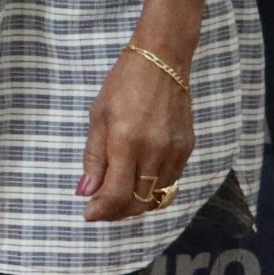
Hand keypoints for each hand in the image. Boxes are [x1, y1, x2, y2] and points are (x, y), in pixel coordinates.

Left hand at [78, 37, 195, 222]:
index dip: (101, 210)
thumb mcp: (98, 116)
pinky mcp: (187, 149)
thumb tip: (86, 191)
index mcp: (126, 141)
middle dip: (117, 212)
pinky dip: (153, 190)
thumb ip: (94, 157)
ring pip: (156, 197)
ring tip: (119, 197)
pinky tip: (139, 181)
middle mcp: (154, 151)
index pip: (116, 193)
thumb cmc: (124, 84)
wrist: (162, 61)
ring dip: (135, 204)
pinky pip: (170, 182)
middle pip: (138, 202)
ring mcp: (174, 152)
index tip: (89, 213)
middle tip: (102, 207)